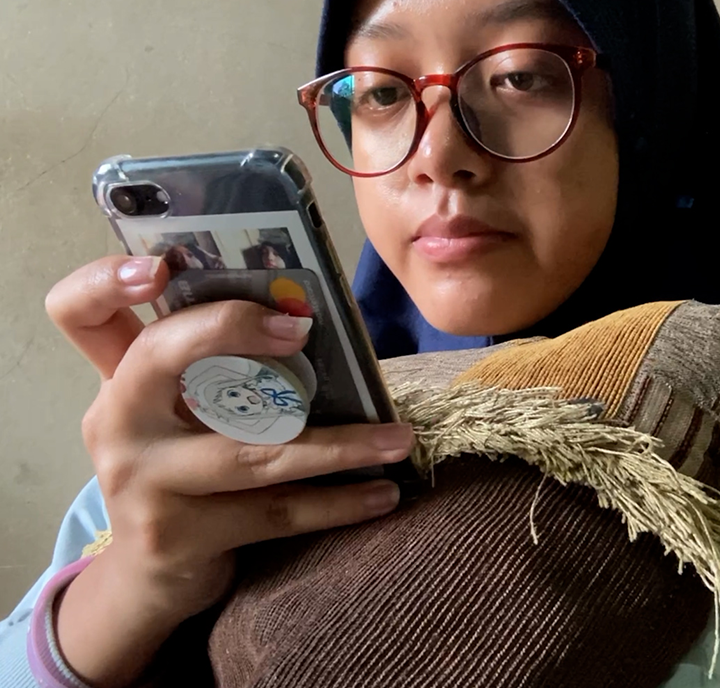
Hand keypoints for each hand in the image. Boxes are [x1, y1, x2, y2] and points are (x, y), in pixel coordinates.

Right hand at [45, 255, 413, 686]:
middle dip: (231, 328)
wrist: (152, 573)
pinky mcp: (175, 536)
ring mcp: (140, 481)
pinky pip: (274, 513)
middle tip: (302, 329)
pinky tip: (383, 494)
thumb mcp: (187, 416)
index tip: (162, 267)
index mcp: (120, 378)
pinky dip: (338, 503)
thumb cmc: (185, 473)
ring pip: (250, 450)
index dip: (106, 280)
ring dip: (339, 444)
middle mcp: (117, 421)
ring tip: (399, 439)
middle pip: (159, 354)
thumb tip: (312, 326)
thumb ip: (222, 370)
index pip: (81, 312)